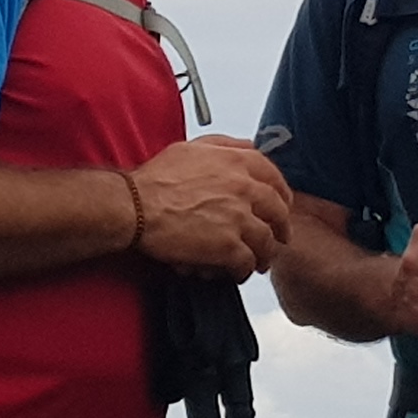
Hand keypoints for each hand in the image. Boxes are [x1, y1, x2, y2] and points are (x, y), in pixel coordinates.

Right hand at [129, 136, 293, 280]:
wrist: (136, 206)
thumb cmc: (156, 179)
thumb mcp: (191, 148)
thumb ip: (224, 145)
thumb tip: (247, 146)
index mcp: (237, 162)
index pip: (274, 178)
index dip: (281, 194)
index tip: (281, 205)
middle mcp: (244, 188)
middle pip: (278, 212)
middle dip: (280, 228)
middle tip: (277, 238)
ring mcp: (238, 218)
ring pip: (266, 241)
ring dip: (264, 254)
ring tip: (256, 262)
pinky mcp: (228, 246)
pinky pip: (247, 262)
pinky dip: (243, 270)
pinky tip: (236, 272)